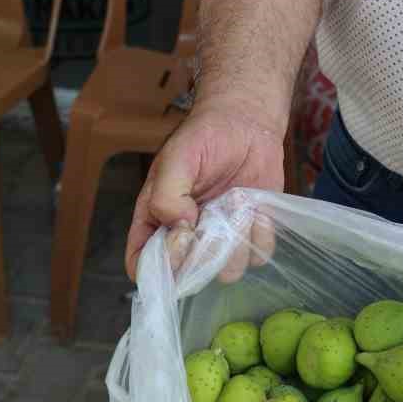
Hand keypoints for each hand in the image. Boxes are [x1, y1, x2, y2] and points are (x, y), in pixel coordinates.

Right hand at [125, 102, 285, 283]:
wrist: (247, 124)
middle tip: (213, 216)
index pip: (142, 265)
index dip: (158, 267)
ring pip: (226, 272)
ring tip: (237, 203)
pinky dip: (260, 236)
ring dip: (235, 241)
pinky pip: (257, 256)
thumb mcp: (177, 157)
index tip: (180, 239)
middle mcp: (187, 238)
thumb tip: (179, 227)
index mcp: (156, 221)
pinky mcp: (250, 234)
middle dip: (204, 251)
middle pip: (188, 277)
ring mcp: (220, 239)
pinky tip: (257, 208)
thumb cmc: (204, 137)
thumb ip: (167, 194)